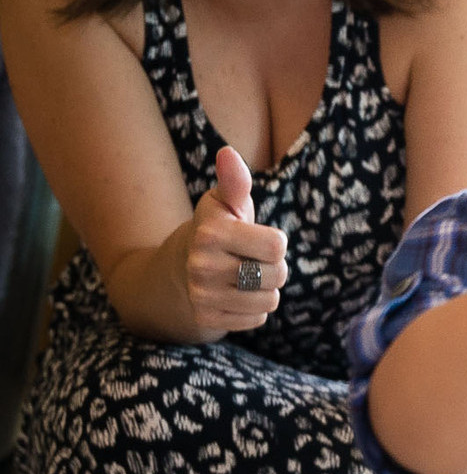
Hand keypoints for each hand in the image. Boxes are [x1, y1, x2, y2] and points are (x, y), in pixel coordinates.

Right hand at [184, 145, 288, 332]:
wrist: (181, 268)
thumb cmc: (216, 229)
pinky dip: (253, 309)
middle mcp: (202, 266)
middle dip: (273, 267)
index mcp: (211, 233)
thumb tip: (227, 154)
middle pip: (277, 275)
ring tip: (244, 277)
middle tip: (251, 259)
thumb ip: (235, 182)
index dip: (274, 242)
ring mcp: (202, 296)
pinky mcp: (206, 319)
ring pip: (269, 300)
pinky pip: (256, 319)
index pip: (277, 246)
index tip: (256, 237)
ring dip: (265, 289)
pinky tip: (235, 295)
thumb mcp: (224, 203)